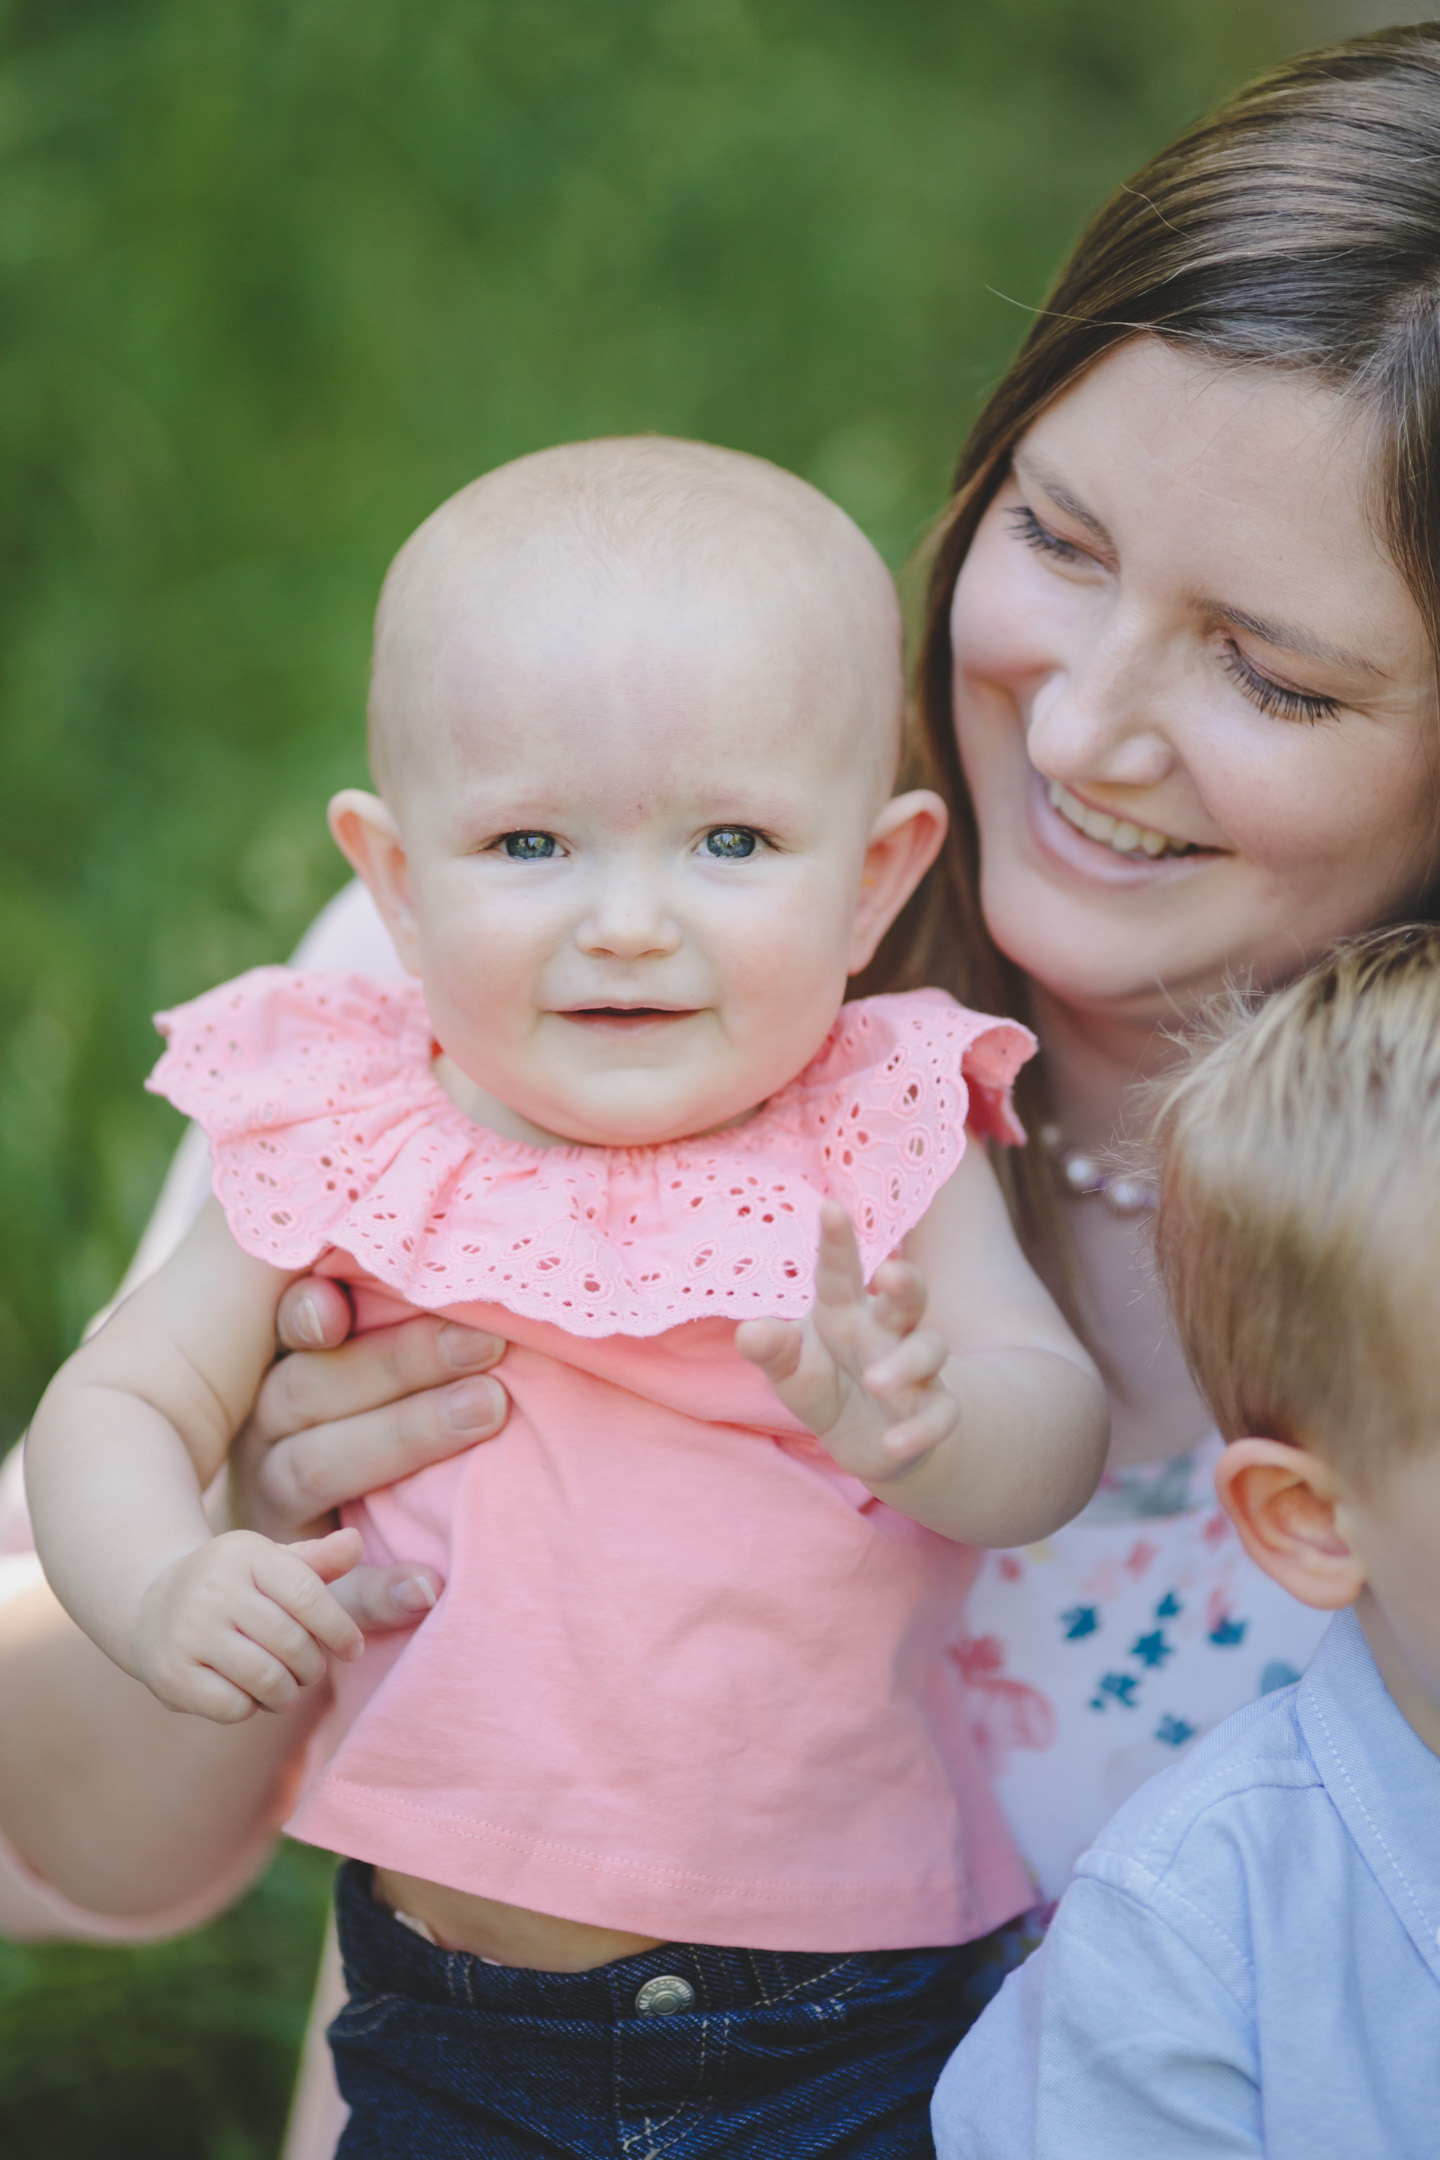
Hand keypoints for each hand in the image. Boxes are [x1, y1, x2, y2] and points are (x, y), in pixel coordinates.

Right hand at [131, 1526, 364, 1722]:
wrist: (150, 1605)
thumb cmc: (232, 1586)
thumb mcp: (270, 1563)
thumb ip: (317, 1560)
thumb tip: (356, 1542)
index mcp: (244, 1554)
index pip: (308, 1595)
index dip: (339, 1629)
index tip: (353, 1650)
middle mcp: (211, 1589)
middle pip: (291, 1642)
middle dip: (312, 1666)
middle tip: (310, 1670)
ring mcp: (187, 1633)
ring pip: (266, 1679)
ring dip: (287, 1692)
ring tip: (286, 1686)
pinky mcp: (171, 1675)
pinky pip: (234, 1707)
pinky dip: (251, 1707)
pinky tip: (247, 1693)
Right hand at [223, 1277, 508, 1628]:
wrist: (287, 1588)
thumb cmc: (363, 1441)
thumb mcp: (363, 1378)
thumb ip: (394, 1313)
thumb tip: (483, 1224)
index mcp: (280, 1374)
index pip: (289, 1331)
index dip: (310, 1311)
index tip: (340, 1299)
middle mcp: (266, 1436)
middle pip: (313, 1391)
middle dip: (401, 1362)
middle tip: (492, 1343)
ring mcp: (273, 1512)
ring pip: (317, 1469)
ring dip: (403, 1437)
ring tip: (491, 1411)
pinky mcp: (296, 1587)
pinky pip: (330, 1595)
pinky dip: (376, 1592)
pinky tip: (429, 1587)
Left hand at [737, 1203, 959, 1485]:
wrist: (865, 1436)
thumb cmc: (823, 1381)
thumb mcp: (790, 1368)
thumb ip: (773, 1349)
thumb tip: (748, 1333)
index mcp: (845, 1310)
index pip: (840, 1272)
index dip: (837, 1241)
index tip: (831, 1207)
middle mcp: (885, 1330)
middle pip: (908, 1295)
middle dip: (904, 1282)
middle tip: (890, 1274)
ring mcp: (915, 1368)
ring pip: (929, 1348)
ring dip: (906, 1363)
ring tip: (877, 1383)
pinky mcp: (930, 1409)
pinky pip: (940, 1413)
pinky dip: (921, 1428)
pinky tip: (895, 1444)